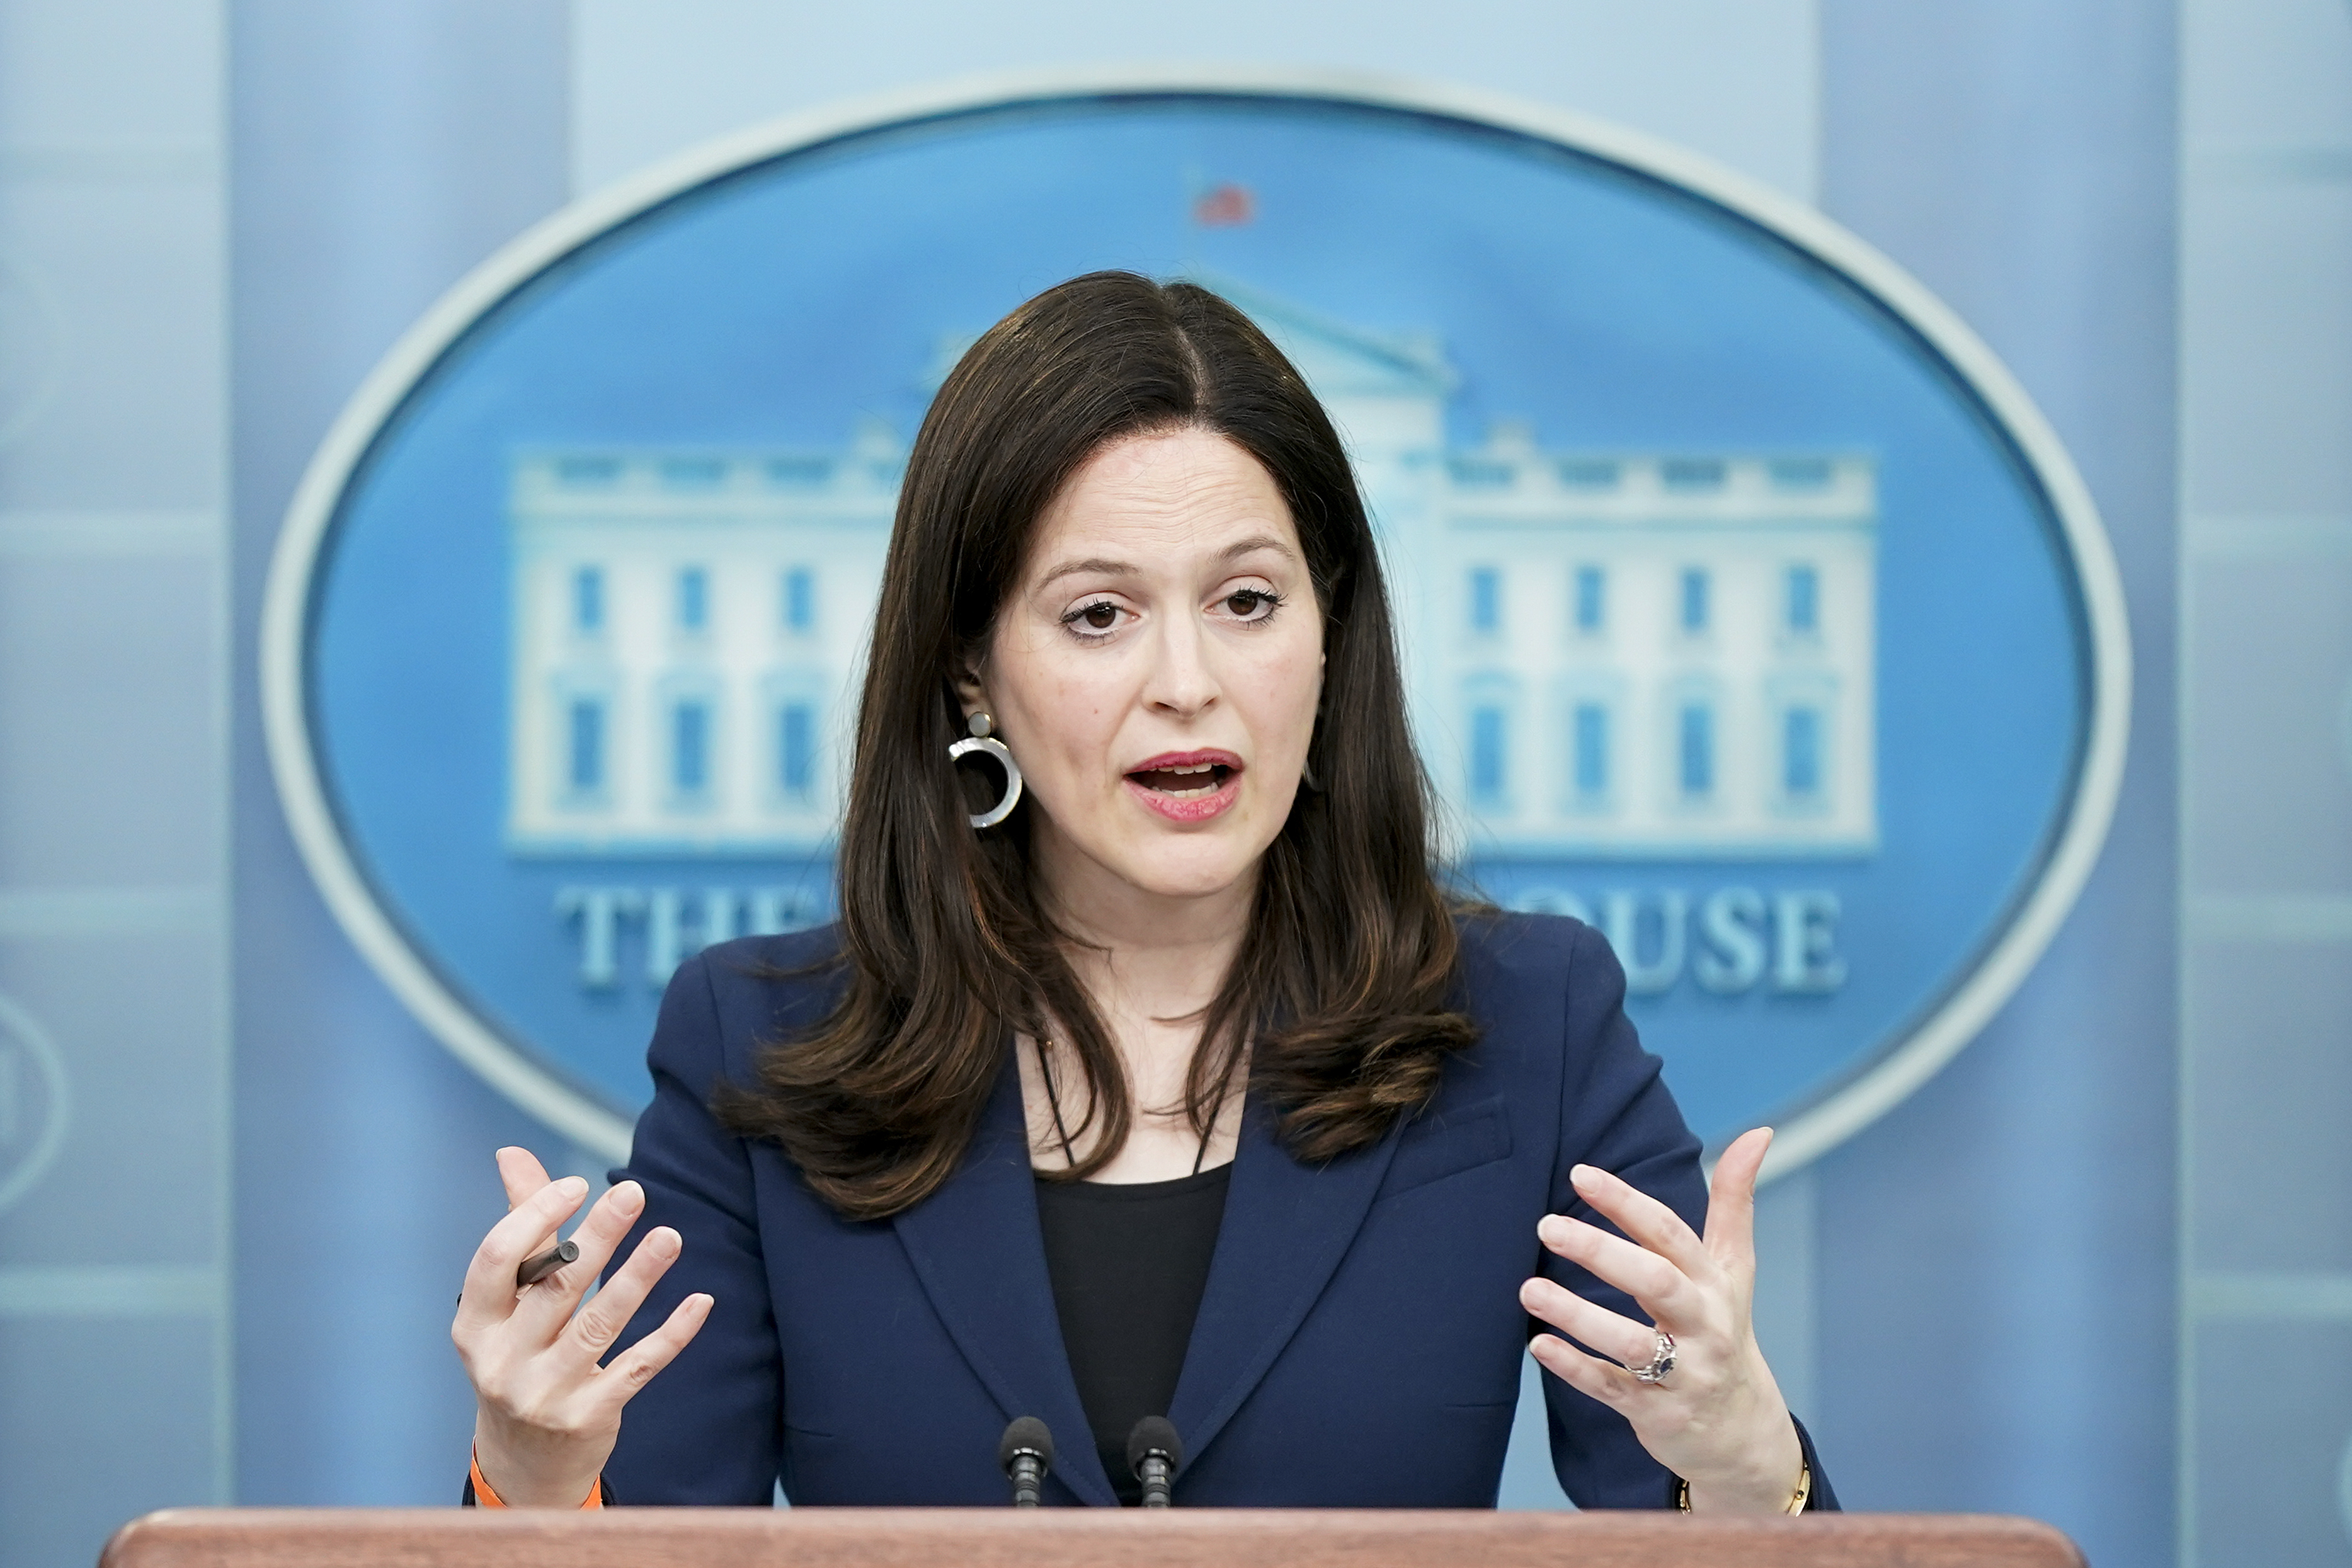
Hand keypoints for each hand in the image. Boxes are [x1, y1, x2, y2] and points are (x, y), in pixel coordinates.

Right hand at [451, 1147, 711, 1505]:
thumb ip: (522, 1227)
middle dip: (597, 1237)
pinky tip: (700, 1301)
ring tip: (671, 1236)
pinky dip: (671, 1333)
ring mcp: (545, 1394)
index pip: (496, 1261)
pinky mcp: (589, 1416)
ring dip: (639, 1277)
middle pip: (556, 1287)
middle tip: (634, 1192)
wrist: (525, 1460)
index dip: (534, 1217)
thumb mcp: (507, 1302)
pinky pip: (637, 1367)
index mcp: (475, 1324)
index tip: (577, 1184)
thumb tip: (512, 1153)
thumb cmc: (520, 1354)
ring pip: (599, 1325)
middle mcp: (503, 1362)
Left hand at [1517, 1128, 1802, 1512]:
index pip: (1670, 1233)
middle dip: (1601, 1252)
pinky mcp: (1658, 1412)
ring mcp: (1683, 1372)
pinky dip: (1576, 1367)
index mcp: (1714, 1282)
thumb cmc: (1725, 1328)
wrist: (1743, 1429)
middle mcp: (1703, 1324)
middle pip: (1655, 1281)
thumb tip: (1759, 1132)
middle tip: (1547, 1225)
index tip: (1579, 1172)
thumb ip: (1734, 1201)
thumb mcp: (1735, 1267)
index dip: (1626, 1202)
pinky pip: (1613, 1389)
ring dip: (1578, 1314)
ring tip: (1528, 1289)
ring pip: (1632, 1341)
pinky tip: (1538, 1345)